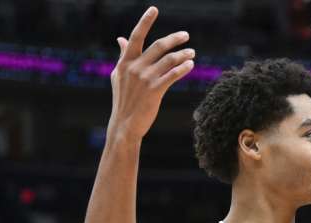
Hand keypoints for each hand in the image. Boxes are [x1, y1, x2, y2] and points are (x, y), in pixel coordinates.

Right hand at [108, 6, 194, 140]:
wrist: (124, 124)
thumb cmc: (123, 99)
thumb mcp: (118, 75)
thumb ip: (122, 56)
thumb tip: (121, 38)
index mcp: (126, 61)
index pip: (136, 36)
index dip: (145, 21)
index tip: (154, 9)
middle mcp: (135, 67)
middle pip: (159, 46)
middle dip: (175, 39)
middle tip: (186, 35)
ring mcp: (145, 78)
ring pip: (169, 60)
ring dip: (183, 55)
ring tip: (192, 53)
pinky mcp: (155, 90)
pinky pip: (173, 75)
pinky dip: (183, 68)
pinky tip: (191, 65)